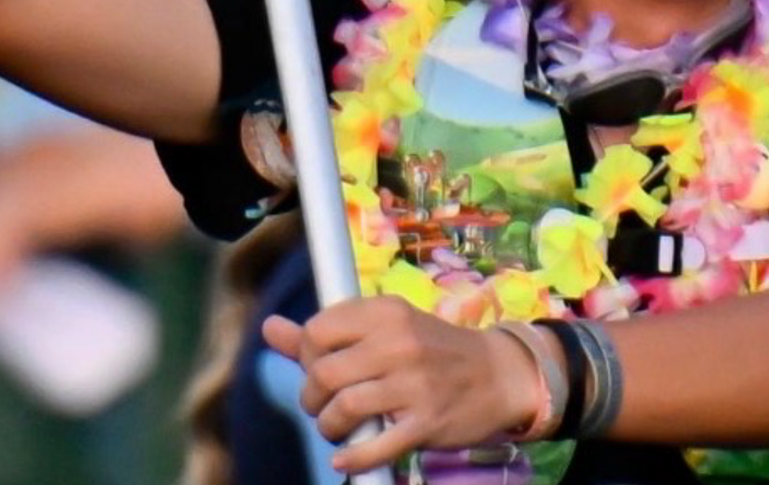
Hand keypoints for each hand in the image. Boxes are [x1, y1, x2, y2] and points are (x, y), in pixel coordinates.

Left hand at [262, 296, 538, 473]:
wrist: (499, 375)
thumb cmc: (433, 350)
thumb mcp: (387, 328)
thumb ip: (327, 333)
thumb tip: (269, 327)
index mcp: (388, 312)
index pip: (318, 330)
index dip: (308, 356)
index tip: (322, 368)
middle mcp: (400, 342)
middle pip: (324, 373)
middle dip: (311, 398)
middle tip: (324, 406)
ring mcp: (415, 383)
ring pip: (343, 409)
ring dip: (330, 427)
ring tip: (340, 428)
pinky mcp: (427, 421)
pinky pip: (374, 447)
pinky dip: (352, 457)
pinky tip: (347, 456)